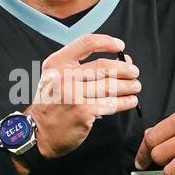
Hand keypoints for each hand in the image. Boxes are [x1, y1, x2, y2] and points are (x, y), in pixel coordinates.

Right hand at [28, 33, 140, 158]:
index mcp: (57, 63)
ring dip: (128, 86)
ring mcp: (74, 94)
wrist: (38, 133)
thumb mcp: (56, 78)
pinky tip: (131, 101)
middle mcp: (64, 77)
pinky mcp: (84, 111)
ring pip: (110, 86)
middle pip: (104, 66)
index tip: (120, 46)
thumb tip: (120, 59)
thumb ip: (81, 67)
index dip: (106, 42)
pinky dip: (125, 102)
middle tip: (134, 72)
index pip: (86, 43)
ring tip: (135, 86)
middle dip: (124, 68)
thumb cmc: (52, 105)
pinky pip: (111, 104)